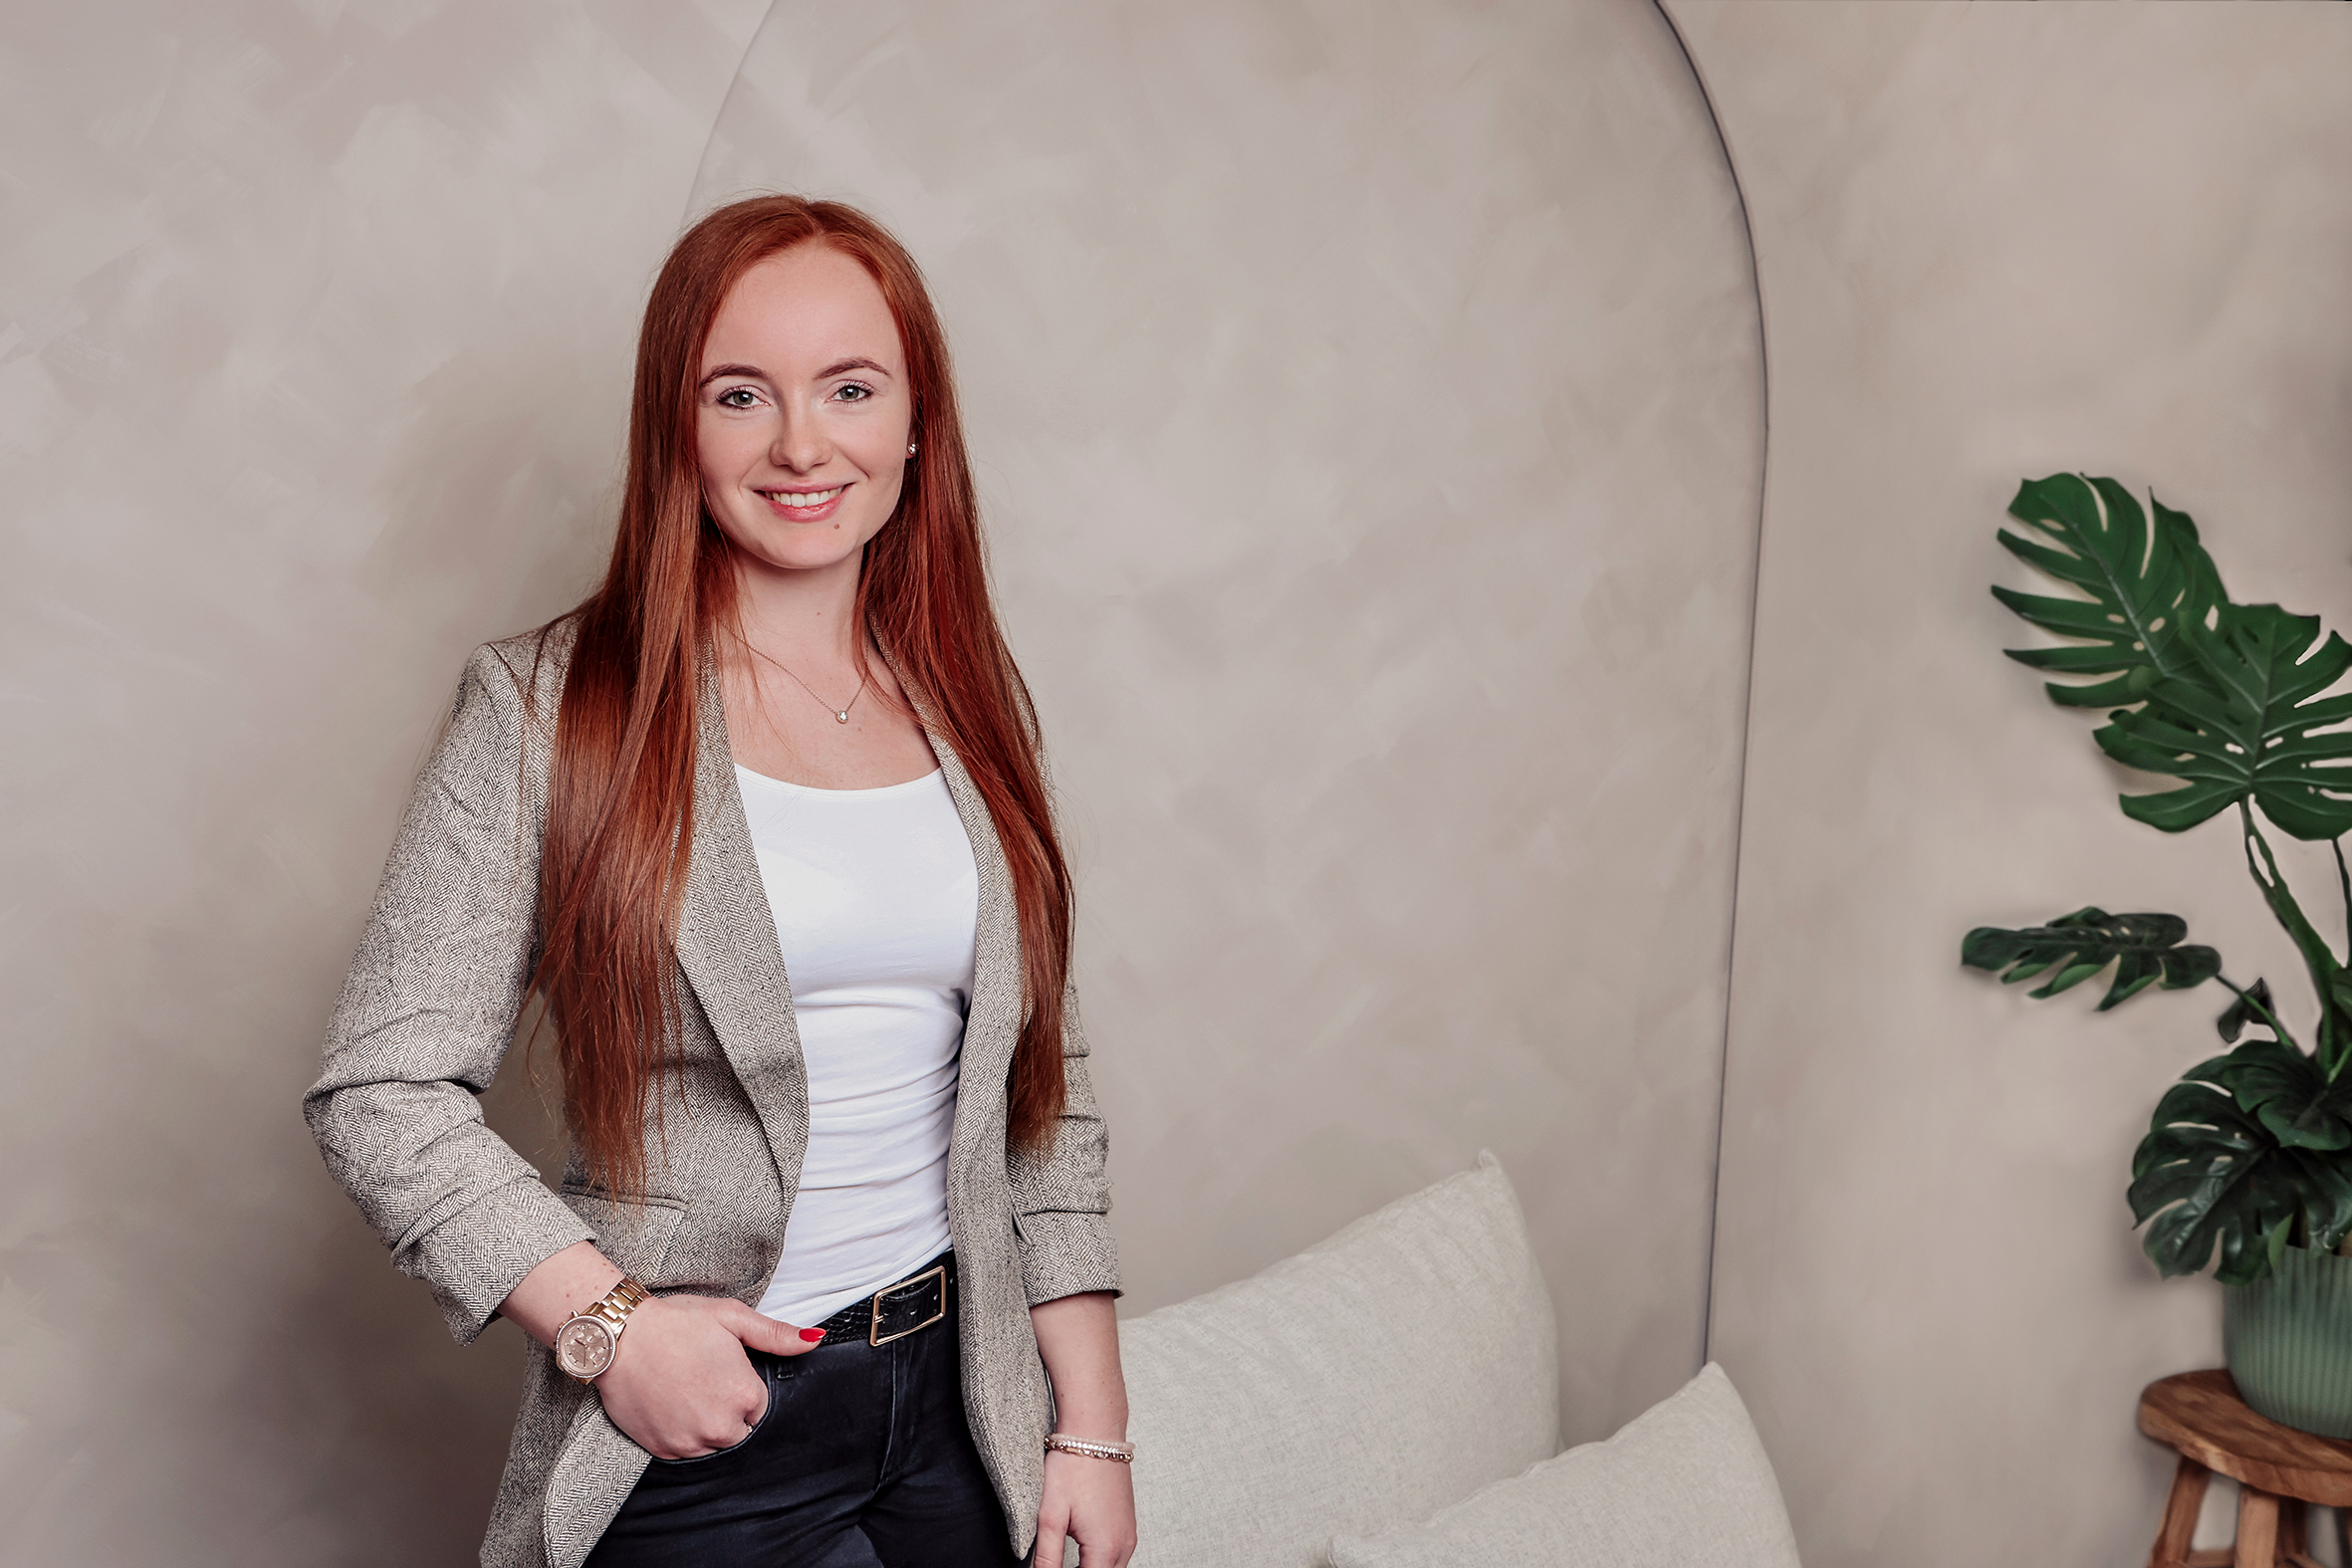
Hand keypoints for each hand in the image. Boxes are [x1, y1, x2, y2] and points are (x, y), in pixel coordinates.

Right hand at [594, 1293, 822, 1459]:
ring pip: (713, 1444)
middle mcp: (721, 1426)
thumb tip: (814, 1340)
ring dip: (705, 1426)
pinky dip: (681, 1434)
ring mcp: (690, 1442)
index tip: (720, 1371)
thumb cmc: (677, 1322)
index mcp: (744, 1395)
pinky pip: (685, 1452)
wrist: (619, 1336)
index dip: (740, 1387)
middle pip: (738, 1430)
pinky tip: (669, 1405)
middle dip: (727, 1410)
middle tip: (701, 1380)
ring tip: (684, 1392)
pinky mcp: (663, 1451)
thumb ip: (776, 1334)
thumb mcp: (732, 1317)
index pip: (758, 1407)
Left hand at [1032, 1448, 1135, 1567]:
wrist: (1096, 1431)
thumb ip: (1047, 1558)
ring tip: (1063, 1563)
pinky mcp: (1128, 1525)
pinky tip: (1078, 1555)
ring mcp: (1130, 1536)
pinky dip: (1099, 1562)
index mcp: (1105, 1549)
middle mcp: (1124, 1547)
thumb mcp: (1050, 1516)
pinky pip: (1117, 1558)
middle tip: (1054, 1565)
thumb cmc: (1072, 1467)